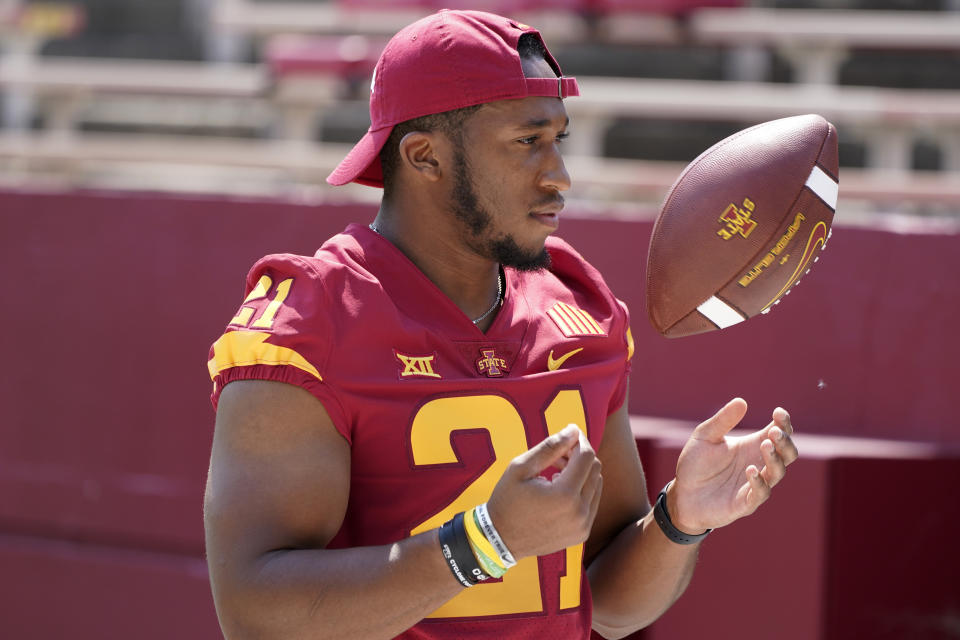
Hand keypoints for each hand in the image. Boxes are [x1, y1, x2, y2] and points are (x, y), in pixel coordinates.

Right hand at [486, 425, 602, 559]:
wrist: (499, 540)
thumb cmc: (506, 500)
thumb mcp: (521, 467)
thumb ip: (550, 447)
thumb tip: (573, 430)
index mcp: (565, 495)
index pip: (586, 456)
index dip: (579, 440)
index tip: (568, 434)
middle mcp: (579, 512)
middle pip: (595, 469)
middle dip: (579, 455)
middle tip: (559, 454)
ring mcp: (583, 526)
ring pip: (597, 485)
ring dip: (582, 472)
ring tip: (557, 472)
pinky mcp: (582, 533)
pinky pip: (592, 502)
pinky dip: (581, 490)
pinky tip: (560, 490)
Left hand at [669, 398, 798, 533]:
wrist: (682, 494)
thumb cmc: (696, 464)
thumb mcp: (705, 436)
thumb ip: (722, 420)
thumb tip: (742, 401)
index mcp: (752, 446)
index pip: (779, 433)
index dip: (784, 423)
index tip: (778, 412)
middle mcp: (759, 464)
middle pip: (787, 454)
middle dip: (785, 442)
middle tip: (775, 432)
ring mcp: (754, 485)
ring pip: (777, 473)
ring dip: (774, 459)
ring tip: (765, 444)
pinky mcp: (745, 503)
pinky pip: (760, 494)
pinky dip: (759, 482)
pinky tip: (750, 470)